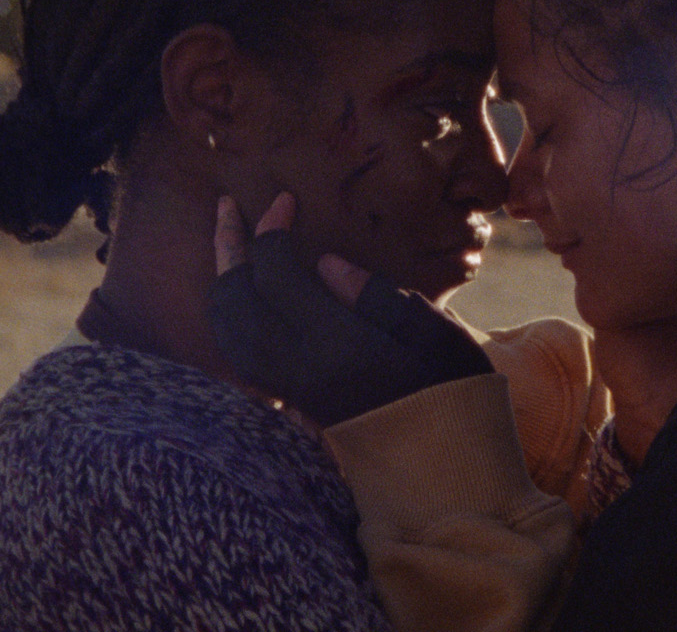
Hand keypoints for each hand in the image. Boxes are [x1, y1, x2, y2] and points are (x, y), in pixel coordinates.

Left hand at [209, 193, 492, 426]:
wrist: (442, 476)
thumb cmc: (455, 399)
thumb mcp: (441, 340)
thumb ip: (382, 297)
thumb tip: (325, 261)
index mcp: (339, 346)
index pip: (276, 275)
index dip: (272, 229)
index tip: (285, 199)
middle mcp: (300, 368)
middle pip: (233, 300)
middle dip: (227, 247)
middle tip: (231, 208)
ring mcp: (289, 389)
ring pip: (225, 329)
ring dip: (221, 281)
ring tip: (229, 245)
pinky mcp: (289, 402)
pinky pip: (236, 353)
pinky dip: (228, 315)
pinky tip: (242, 295)